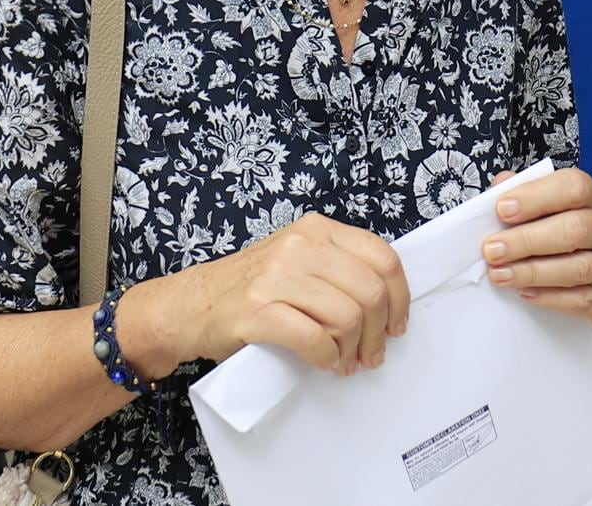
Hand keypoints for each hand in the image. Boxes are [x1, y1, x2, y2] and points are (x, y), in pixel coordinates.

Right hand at [132, 214, 409, 377]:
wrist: (192, 304)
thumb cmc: (251, 288)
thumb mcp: (297, 259)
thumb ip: (337, 267)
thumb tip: (389, 303)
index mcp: (315, 229)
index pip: (382, 257)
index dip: (399, 297)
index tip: (396, 324)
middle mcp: (298, 246)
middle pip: (369, 291)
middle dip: (378, 332)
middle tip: (371, 354)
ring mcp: (275, 277)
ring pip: (346, 316)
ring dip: (353, 349)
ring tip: (345, 362)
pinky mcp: (257, 311)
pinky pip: (314, 339)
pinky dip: (328, 358)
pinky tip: (324, 362)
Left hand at [482, 168, 591, 326]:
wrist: (571, 278)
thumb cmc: (546, 232)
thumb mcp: (533, 207)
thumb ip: (516, 194)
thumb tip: (500, 187)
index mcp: (590, 195)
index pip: (574, 187)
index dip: (536, 197)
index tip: (502, 210)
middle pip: (577, 229)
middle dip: (528, 240)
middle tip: (492, 250)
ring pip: (581, 267)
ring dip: (534, 272)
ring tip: (500, 274)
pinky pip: (585, 299)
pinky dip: (552, 298)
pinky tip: (526, 293)